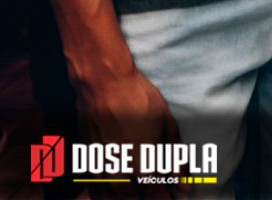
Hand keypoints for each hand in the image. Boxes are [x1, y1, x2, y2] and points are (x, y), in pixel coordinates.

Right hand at [76, 65, 188, 198]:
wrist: (104, 84)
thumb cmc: (137, 99)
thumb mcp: (166, 124)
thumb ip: (175, 158)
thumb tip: (184, 184)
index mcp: (143, 167)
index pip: (157, 196)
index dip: (167, 197)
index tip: (174, 195)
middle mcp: (120, 175)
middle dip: (148, 198)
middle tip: (158, 191)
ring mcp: (100, 172)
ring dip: (127, 198)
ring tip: (137, 189)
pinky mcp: (86, 164)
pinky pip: (95, 192)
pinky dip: (106, 195)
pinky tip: (114, 190)